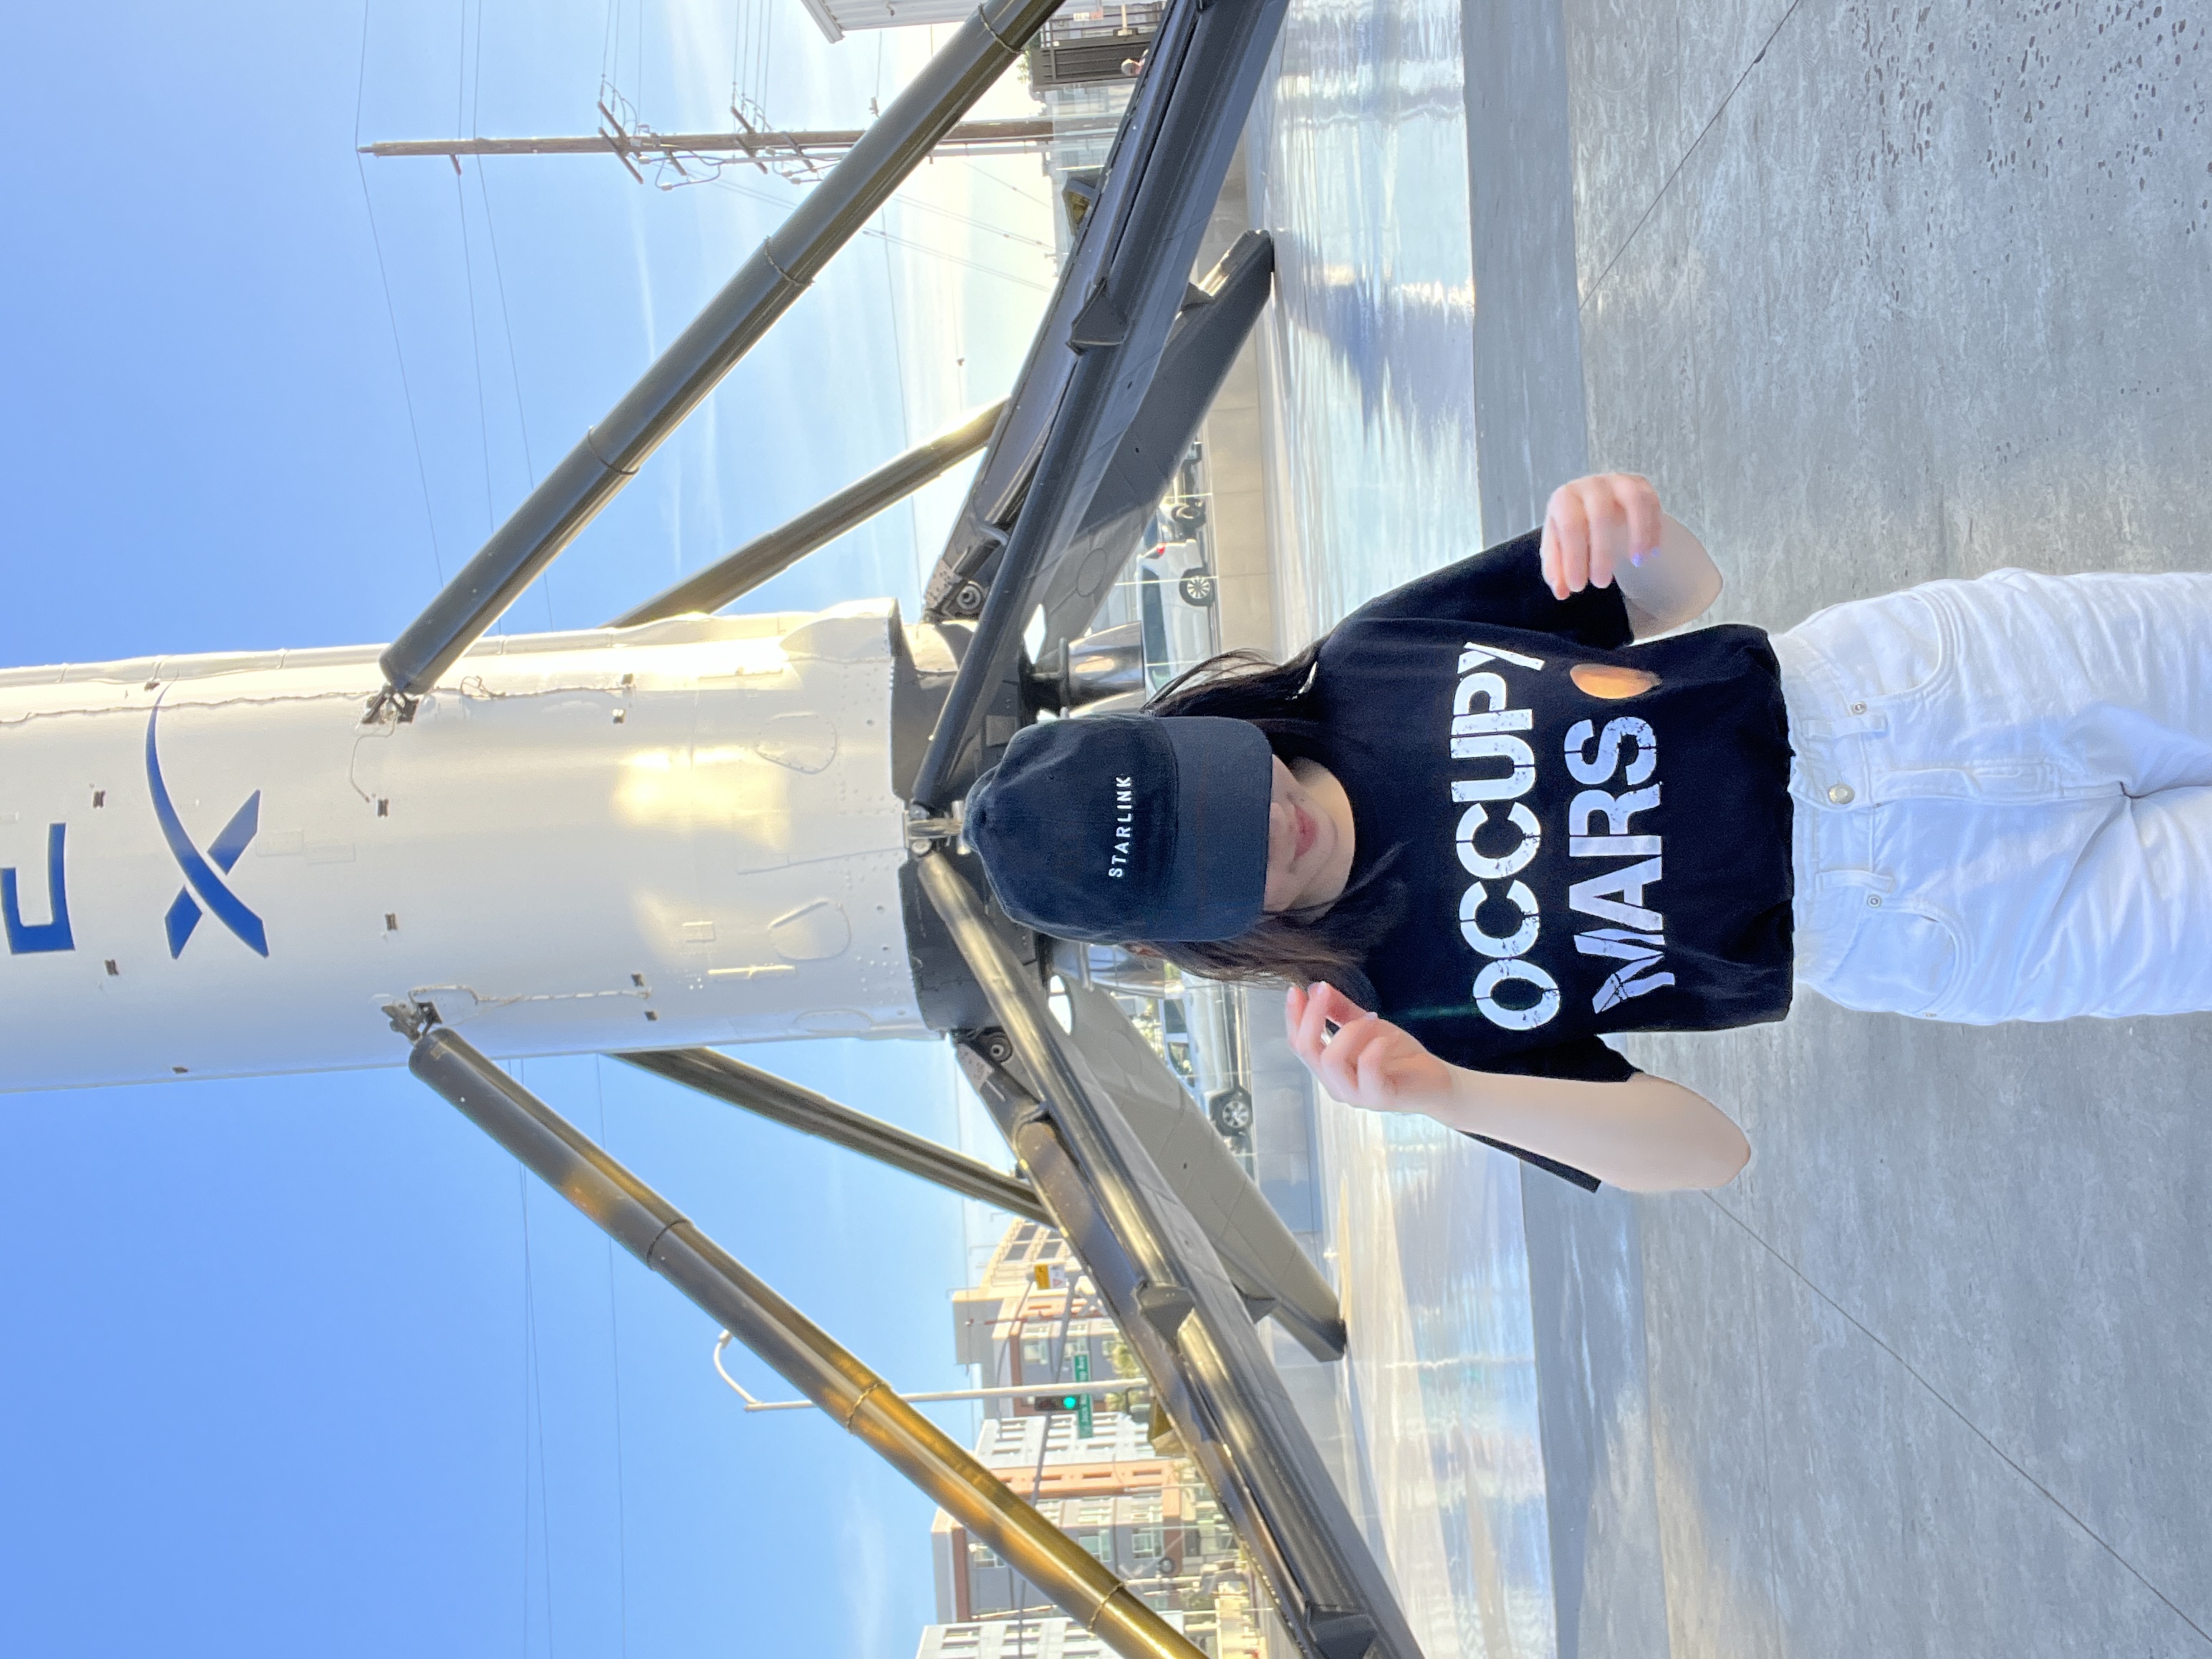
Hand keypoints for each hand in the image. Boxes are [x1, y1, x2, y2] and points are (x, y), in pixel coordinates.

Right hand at [1285, 983, 1454, 1113]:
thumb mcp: (1367, 1026)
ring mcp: (1356, 1095)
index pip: (1298, 1045)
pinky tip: (1389, 1036)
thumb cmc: (1399, 1056)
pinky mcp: (1380, 1097)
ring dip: (1350, 1029)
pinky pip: (1367, 1068)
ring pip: (1331, 1060)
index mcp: (1329, 1070)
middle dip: (1312, 1015)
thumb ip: (1341, 1011)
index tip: (1295, 989)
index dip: (1293, 1017)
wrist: (1436, 1082)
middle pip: (1307, 1050)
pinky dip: (1375, 1045)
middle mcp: (1336, 1085)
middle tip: (1325, 991)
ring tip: (1373, 1018)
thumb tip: (1317, 988)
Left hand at [1540, 472, 1661, 600]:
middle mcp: (1591, 485)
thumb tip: (1561, 592)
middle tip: (1601, 584)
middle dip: (1602, 553)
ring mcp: (1618, 482)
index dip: (1574, 558)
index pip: (1570, 525)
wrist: (1591, 504)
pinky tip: (1650, 554)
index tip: (1577, 587)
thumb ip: (1557, 570)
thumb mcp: (1558, 549)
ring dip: (1639, 533)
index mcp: (1564, 498)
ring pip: (1634, 501)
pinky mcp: (1640, 485)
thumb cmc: (1573, 529)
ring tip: (1637, 563)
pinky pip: (1652, 503)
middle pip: (1601, 514)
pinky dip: (1653, 530)